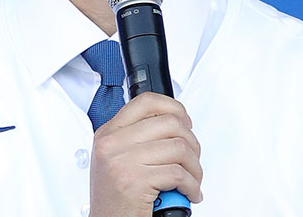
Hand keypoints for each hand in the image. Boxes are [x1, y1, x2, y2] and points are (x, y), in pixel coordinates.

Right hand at [88, 92, 202, 216]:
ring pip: (179, 148)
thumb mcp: (117, 160)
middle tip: (192, 159)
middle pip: (169, 123)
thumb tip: (175, 125)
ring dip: (195, 167)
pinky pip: (179, 174)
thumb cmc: (116, 201)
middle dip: (192, 142)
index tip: (185, 122)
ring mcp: (122, 161)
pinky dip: (192, 185)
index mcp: (108, 134)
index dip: (174, 108)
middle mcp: (112, 143)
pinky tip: (189, 192)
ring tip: (192, 179)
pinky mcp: (135, 181)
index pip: (146, 102)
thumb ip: (137, 139)